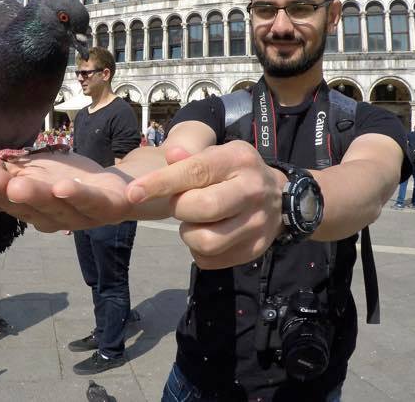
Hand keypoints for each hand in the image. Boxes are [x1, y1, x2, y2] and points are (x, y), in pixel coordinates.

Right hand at [0, 151, 133, 232]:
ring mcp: (76, 214)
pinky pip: (88, 201)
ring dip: (35, 195)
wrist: (117, 190)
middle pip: (25, 205)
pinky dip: (76, 194)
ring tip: (18, 184)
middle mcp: (50, 217)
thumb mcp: (30, 174)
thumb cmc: (68, 182)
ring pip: (54, 204)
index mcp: (29, 210)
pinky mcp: (103, 207)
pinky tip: (62, 186)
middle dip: (3, 192)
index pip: (2, 200)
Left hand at [126, 141, 284, 269]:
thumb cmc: (236, 172)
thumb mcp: (218, 154)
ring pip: (205, 241)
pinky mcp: (255, 249)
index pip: (194, 172)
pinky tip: (207, 233)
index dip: (159, 183)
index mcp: (238, 160)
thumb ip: (191, 157)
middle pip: (200, 208)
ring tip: (196, 221)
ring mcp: (258, 223)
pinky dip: (198, 250)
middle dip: (179, 209)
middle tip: (182, 204)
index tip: (132, 193)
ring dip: (189, 233)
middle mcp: (252, 190)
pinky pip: (210, 260)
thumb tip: (170, 156)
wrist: (282, 198)